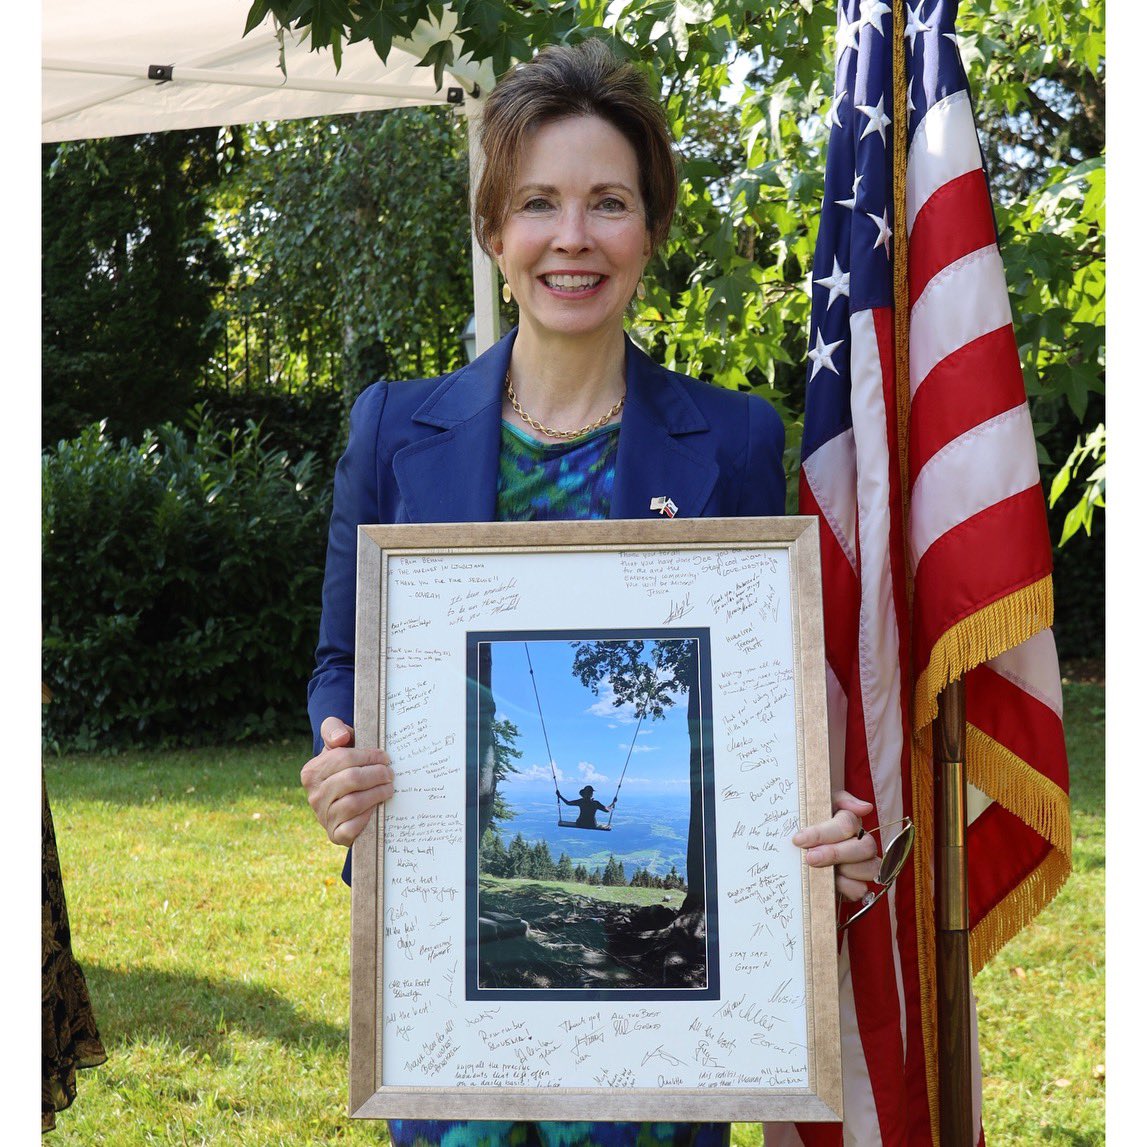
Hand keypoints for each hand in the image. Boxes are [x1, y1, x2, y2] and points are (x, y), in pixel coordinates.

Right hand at [300, 717, 395, 845]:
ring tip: (389, 788)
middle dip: (377, 774)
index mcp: (312, 771)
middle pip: (351, 779)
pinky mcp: (335, 835)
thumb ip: (333, 728)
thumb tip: (341, 738)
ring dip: (377, 794)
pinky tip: (377, 807)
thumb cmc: (346, 765)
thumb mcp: (338, 742)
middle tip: (390, 773)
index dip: (369, 756)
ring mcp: (323, 817)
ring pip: (354, 803)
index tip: (384, 757)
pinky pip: (353, 827)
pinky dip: (368, 817)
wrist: (346, 798)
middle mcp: (314, 795)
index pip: (343, 758)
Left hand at [792, 790, 880, 900]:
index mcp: (850, 822)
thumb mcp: (818, 805)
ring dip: (844, 871)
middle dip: (835, 853)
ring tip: (820, 870)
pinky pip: (861, 890)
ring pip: (869, 868)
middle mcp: (862, 843)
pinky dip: (846, 888)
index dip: (822, 833)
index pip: (847, 824)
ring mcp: (863, 865)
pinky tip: (831, 883)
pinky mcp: (856, 885)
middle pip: (864, 847)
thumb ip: (841, 800)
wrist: (798, 849)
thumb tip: (865, 808)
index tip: (799, 839)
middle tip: (810, 857)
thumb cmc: (808, 823)